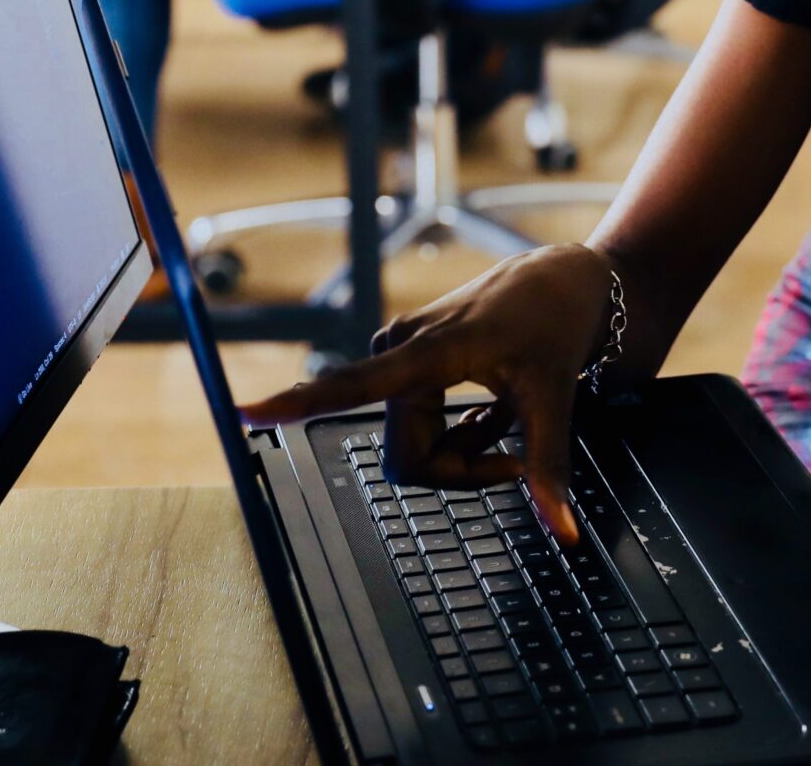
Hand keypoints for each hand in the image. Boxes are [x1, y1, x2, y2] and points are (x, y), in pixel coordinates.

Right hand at [238, 244, 617, 541]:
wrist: (564, 279)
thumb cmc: (555, 324)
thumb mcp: (556, 396)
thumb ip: (548, 466)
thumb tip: (564, 532)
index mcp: (428, 352)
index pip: (354, 384)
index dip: (299, 402)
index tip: (246, 412)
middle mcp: (400, 350)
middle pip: (408, 456)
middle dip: (461, 470)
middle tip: (513, 457)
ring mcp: (402, 356)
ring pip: (414, 449)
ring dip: (465, 451)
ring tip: (505, 417)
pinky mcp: (409, 361)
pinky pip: (421, 430)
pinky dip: (462, 435)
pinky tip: (492, 409)